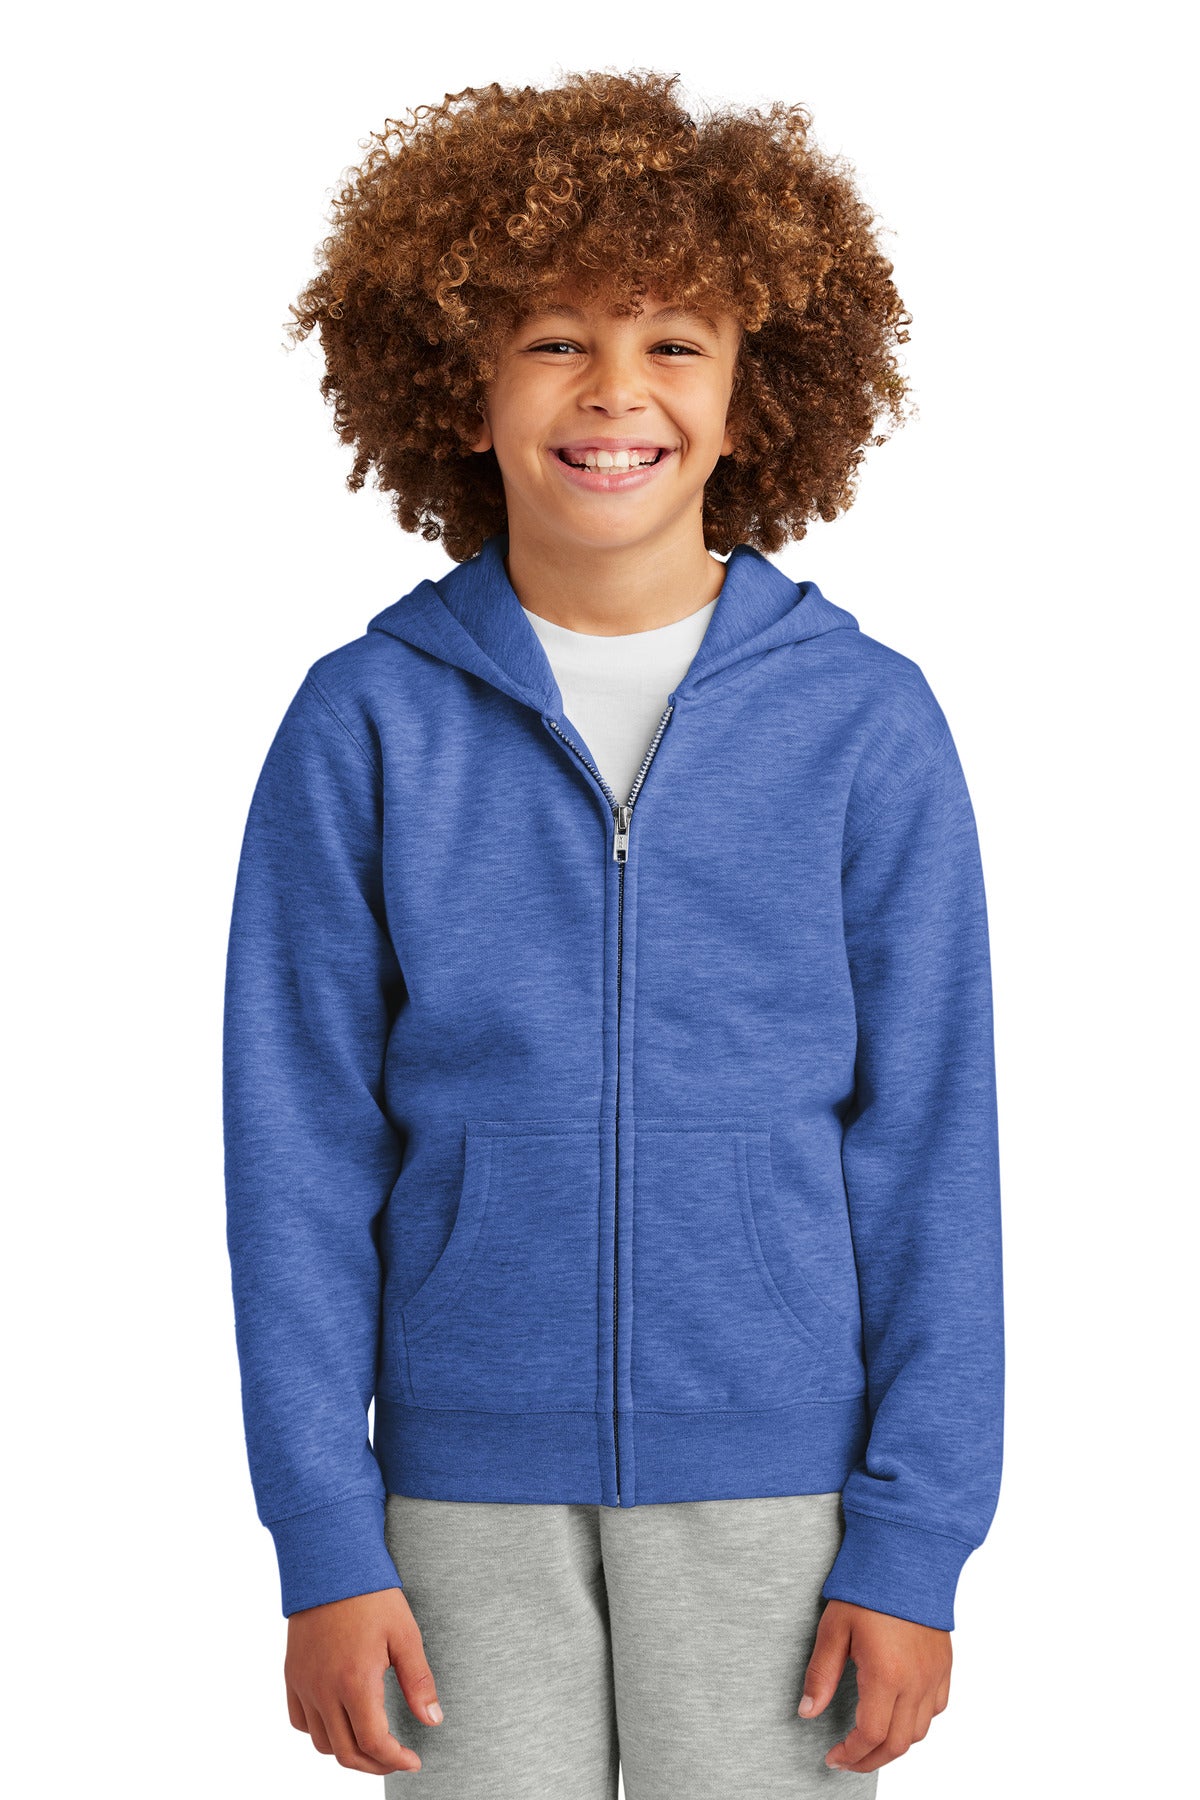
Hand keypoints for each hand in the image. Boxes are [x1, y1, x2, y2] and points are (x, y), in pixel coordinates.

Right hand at [284, 1586, 442, 1774]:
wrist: (332, 1562)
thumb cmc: (372, 1595)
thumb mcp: (405, 1634)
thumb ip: (419, 1681)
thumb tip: (433, 1720)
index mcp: (355, 1681)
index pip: (373, 1742)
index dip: (395, 1759)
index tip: (413, 1760)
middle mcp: (324, 1689)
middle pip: (346, 1752)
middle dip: (375, 1764)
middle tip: (396, 1758)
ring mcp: (304, 1683)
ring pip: (321, 1742)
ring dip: (347, 1750)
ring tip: (371, 1740)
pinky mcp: (292, 1674)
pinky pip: (300, 1720)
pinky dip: (319, 1730)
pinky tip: (340, 1720)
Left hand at [798, 1599, 950, 1773]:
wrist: (905, 1554)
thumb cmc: (868, 1588)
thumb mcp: (834, 1628)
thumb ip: (821, 1675)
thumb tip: (808, 1712)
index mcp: (886, 1675)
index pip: (871, 1735)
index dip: (851, 1754)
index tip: (833, 1756)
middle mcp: (916, 1681)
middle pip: (898, 1744)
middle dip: (870, 1760)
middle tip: (848, 1759)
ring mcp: (934, 1674)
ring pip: (919, 1731)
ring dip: (894, 1744)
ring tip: (869, 1741)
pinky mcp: (944, 1664)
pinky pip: (936, 1708)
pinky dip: (917, 1721)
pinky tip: (898, 1714)